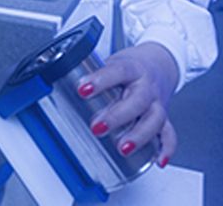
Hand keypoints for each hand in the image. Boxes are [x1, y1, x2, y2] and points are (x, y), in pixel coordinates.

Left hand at [76, 43, 178, 168]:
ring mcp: (157, 102)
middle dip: (117, 116)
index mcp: (132, 68)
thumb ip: (90, 74)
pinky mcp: (164, 116)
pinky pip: (168, 133)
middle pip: (137, 100)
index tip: (82, 89)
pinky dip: (165, 148)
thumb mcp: (111, 62)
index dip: (100, 80)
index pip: (117, 72)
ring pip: (154, 119)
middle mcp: (146, 86)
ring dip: (139, 135)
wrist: (159, 63)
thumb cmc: (130, 66)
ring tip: (122, 147)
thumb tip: (53, 81)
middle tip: (98, 126)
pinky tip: (157, 160)